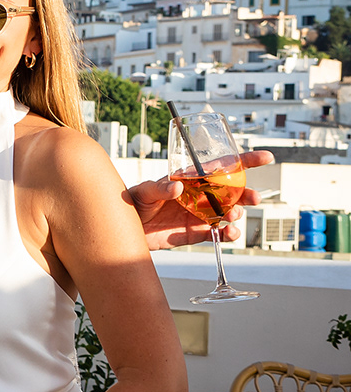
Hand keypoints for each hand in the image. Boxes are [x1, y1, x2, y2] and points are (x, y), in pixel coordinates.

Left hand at [128, 148, 269, 248]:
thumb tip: (177, 187)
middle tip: (254, 197)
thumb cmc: (133, 202)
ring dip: (237, 213)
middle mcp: (201, 195)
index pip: (222, 167)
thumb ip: (160, 188)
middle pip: (233, 191)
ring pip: (229, 212)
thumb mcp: (144, 191)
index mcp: (192, 179)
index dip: (245, 161)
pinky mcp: (197, 232)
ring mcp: (201, 214)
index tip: (266, 157)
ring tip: (232, 215)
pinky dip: (228, 234)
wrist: (126, 229)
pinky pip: (219, 233)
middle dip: (247, 193)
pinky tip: (229, 233)